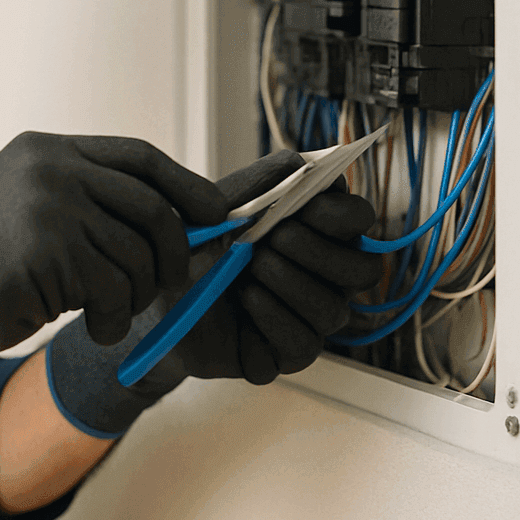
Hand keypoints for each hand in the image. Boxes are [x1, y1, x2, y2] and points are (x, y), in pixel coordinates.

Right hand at [0, 131, 233, 360]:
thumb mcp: (34, 212)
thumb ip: (91, 202)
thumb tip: (184, 218)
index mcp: (48, 150)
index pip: (140, 157)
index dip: (187, 187)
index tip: (217, 216)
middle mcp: (49, 167)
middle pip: (152, 205)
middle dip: (176, 252)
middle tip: (172, 285)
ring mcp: (48, 204)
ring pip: (137, 254)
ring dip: (135, 298)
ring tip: (111, 315)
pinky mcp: (47, 249)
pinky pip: (114, 289)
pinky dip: (116, 320)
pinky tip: (97, 330)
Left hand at [46, 151, 381, 434]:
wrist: (158, 295)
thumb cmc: (196, 247)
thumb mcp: (221, 207)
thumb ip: (261, 183)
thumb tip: (302, 164)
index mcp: (317, 234)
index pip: (359, 220)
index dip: (340, 215)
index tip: (303, 208)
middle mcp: (324, 279)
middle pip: (362, 270)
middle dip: (316, 252)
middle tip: (271, 240)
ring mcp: (309, 319)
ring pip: (333, 310)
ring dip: (289, 283)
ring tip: (248, 270)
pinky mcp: (286, 355)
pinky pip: (303, 344)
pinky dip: (273, 317)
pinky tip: (245, 299)